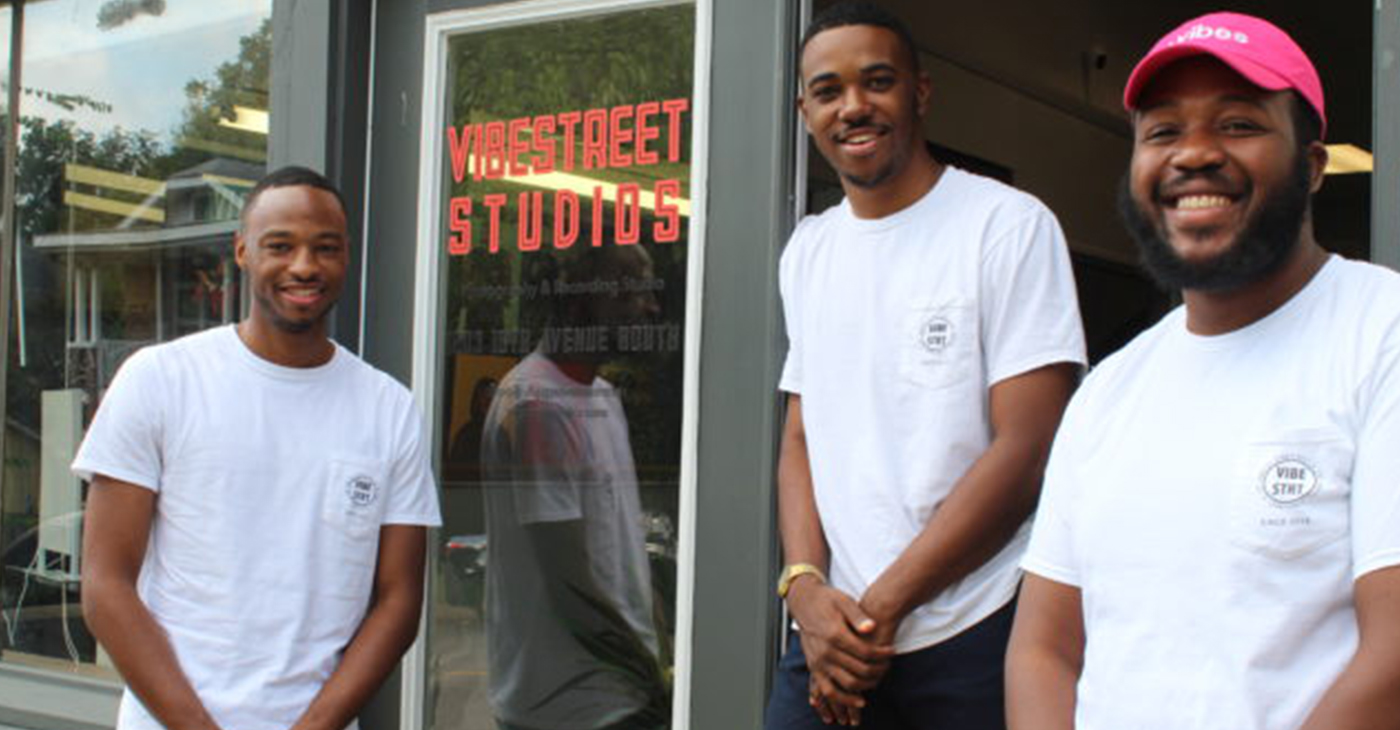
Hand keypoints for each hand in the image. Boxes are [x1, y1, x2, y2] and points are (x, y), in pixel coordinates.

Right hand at [787, 579, 892, 723]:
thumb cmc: (827, 600)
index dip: (883, 654)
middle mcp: (825, 651)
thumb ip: (858, 616)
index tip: (891, 651)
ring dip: (866, 686)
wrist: (804, 602)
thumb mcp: (844, 601)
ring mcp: (818, 662)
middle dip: (878, 670)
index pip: (866, 652)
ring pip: (846, 684)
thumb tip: (871, 627)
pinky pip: (829, 691)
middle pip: (860, 670)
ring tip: (877, 680)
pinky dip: (844, 699)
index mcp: (835, 634)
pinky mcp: (813, 668)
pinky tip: (859, 700)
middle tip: (887, 665)